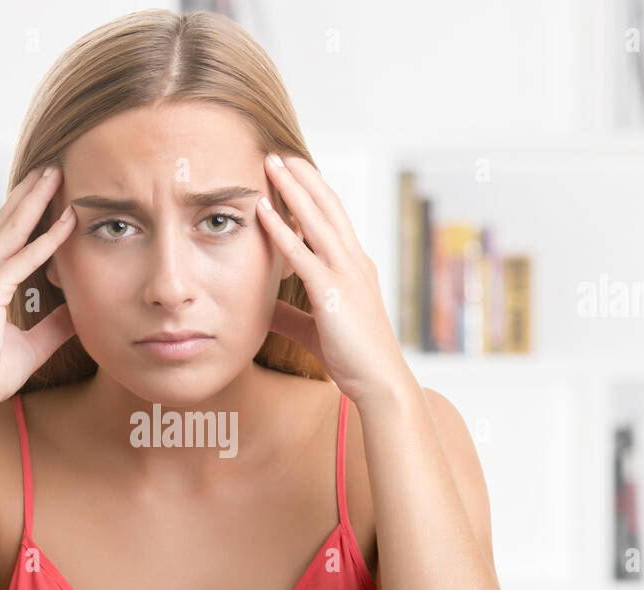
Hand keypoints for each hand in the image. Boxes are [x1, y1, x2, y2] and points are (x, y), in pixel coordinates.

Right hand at [0, 165, 76, 404]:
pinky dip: (45, 241)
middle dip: (28, 193)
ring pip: (10, 231)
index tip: (45, 191)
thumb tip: (78, 310)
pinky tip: (65, 222)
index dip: (24, 212)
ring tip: (56, 175)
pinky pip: (21, 260)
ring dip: (35, 201)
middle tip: (51, 166)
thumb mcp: (32, 345)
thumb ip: (54, 324)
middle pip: (4, 223)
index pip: (4, 238)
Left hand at [255, 153, 409, 404]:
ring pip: (316, 220)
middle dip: (303, 177)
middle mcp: (354, 262)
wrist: (380, 382)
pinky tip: (264, 210)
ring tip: (270, 163)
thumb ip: (291, 315)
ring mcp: (346, 275)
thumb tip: (265, 306)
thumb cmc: (353, 359)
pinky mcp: (333, 294)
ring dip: (291, 189)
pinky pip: (302, 254)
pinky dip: (282, 229)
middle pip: (328, 206)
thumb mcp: (316, 330)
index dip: (313, 192)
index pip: (334, 219)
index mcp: (355, 267)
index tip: (293, 171)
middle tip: (278, 152)